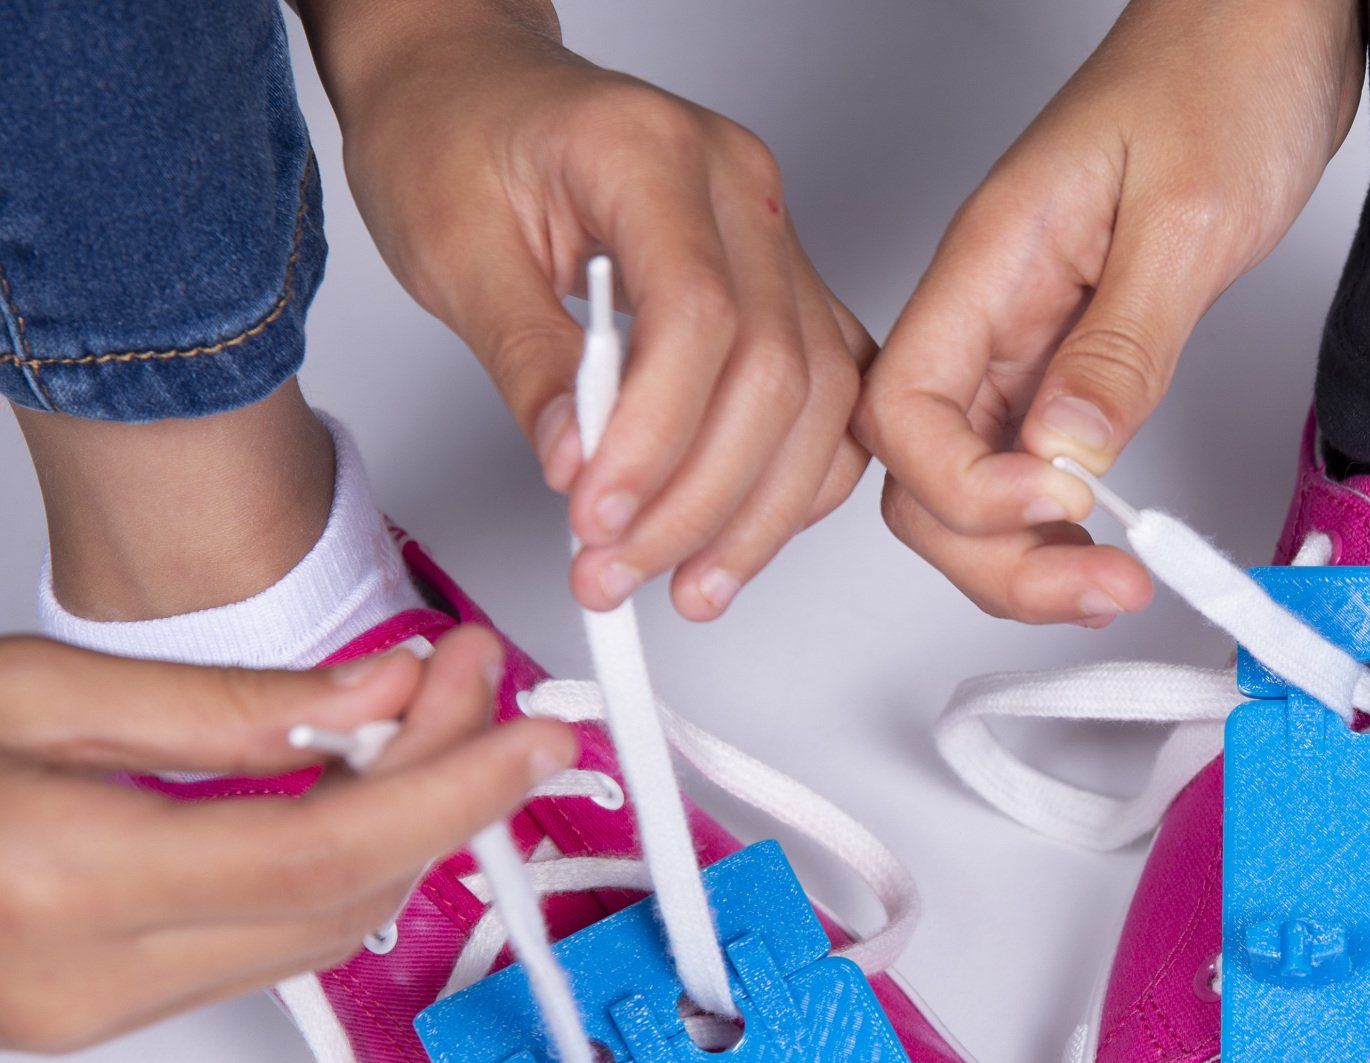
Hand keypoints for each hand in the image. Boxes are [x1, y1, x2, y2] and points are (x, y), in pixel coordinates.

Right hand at [0, 628, 575, 1051]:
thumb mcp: (34, 690)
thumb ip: (225, 705)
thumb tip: (382, 686)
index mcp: (65, 878)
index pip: (330, 850)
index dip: (454, 786)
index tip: (533, 726)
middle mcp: (87, 975)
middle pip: (345, 896)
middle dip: (442, 788)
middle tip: (478, 681)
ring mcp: (92, 1013)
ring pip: (318, 932)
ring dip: (398, 826)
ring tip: (426, 712)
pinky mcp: (97, 1015)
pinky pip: (263, 946)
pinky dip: (332, 865)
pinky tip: (355, 783)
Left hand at [304, 2, 870, 616]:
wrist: (468, 83)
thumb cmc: (452, 136)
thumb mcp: (451, 245)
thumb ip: (524, 358)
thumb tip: (575, 467)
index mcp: (651, 152)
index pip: (701, 316)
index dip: (658, 438)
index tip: (597, 519)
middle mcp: (738, 186)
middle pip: (778, 370)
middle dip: (704, 498)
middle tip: (618, 571)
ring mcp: (773, 233)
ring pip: (823, 395)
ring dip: (759, 509)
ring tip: (685, 582)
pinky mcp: (780, 281)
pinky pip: (827, 393)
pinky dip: (795, 475)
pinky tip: (737, 530)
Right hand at [857, 0, 1363, 623]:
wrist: (1262, 20)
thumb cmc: (1223, 74)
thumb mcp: (1187, 216)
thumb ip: (1121, 345)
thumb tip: (1064, 457)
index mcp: (990, 259)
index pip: (906, 410)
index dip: (963, 487)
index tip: (1063, 502)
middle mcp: (988, 305)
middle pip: (922, 472)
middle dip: (993, 553)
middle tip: (1100, 586)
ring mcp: (1022, 333)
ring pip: (970, 480)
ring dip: (1023, 554)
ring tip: (1111, 582)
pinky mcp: (1068, 349)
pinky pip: (1029, 457)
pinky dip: (1058, 520)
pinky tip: (1106, 540)